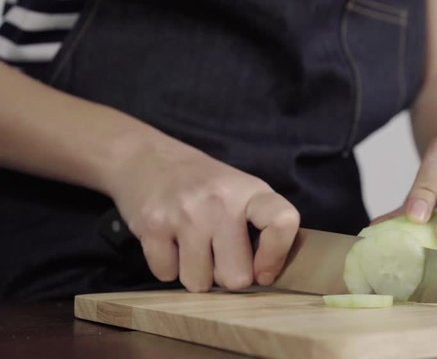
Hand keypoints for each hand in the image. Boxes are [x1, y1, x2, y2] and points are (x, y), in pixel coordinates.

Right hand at [106, 140, 299, 291]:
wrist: (149, 158)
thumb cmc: (205, 185)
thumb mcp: (242, 192)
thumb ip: (261, 228)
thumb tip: (266, 278)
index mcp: (250, 191)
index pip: (282, 222)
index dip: (276, 256)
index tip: (264, 272)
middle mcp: (220, 201)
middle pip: (236, 277)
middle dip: (227, 276)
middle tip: (219, 256)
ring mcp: (184, 214)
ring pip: (199, 283)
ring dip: (196, 274)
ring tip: (194, 247)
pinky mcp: (152, 226)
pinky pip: (166, 275)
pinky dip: (168, 267)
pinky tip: (170, 243)